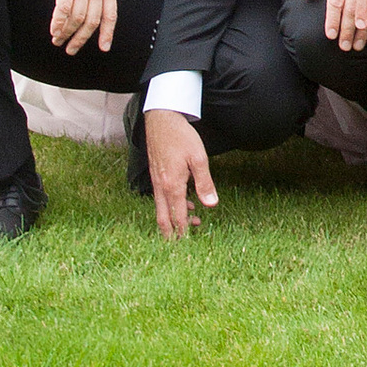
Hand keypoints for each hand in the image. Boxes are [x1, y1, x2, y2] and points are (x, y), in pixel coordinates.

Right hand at [44, 0, 116, 54]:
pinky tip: (53, 29)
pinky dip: (58, 22)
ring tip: (58, 39)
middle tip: (71, 49)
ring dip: (66, 32)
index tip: (103, 48)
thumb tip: (96, 4)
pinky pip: (63, 8)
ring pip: (76, 18)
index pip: (111, 15)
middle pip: (91, 21)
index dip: (107, 33)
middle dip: (81, 39)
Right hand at [145, 106, 218, 239]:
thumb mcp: (199, 158)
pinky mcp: (155, 176)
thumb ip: (205, 183)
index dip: (183, 234)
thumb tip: (211, 205)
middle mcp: (161, 188)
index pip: (178, 218)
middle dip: (174, 235)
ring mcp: (156, 182)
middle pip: (164, 220)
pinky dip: (171, 208)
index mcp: (172, 186)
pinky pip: (161, 199)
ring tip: (192, 224)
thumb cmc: (181, 137)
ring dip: (174, 221)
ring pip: (161, 210)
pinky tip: (186, 204)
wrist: (161, 119)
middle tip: (185, 245)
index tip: (189, 247)